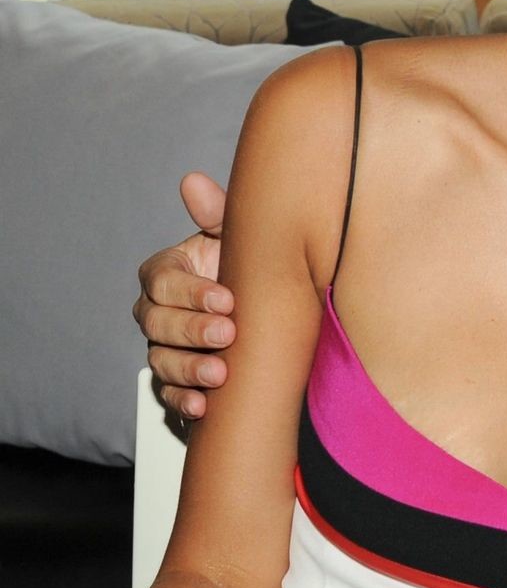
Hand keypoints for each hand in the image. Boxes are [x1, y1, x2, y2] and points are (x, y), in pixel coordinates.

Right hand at [132, 172, 231, 419]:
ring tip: (220, 373)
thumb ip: (217, 213)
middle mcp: (158, 311)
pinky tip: (202, 406)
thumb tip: (192, 180)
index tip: (227, 298)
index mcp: (168, 273)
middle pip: (157, 323)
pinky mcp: (176, 379)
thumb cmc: (246, 266)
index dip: (190, 291)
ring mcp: (164, 347)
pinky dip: (183, 401)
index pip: (163, 281)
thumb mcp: (237, 237)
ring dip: (188, 368)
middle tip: (227, 334)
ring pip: (161, 360)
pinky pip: (168, 394)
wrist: (267, 309)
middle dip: (192, 330)